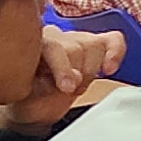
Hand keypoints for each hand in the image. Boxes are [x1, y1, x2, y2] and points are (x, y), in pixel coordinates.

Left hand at [0, 25, 125, 127]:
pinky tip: (108, 69)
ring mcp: (75, 38)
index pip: (54, 47)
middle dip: (76, 75)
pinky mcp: (95, 45)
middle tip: (67, 92)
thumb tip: (73, 80)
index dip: (63, 68)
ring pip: (95, 45)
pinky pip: (113, 40)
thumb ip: (43, 87)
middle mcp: (54, 35)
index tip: (67, 88)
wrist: (33, 105)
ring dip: (91, 72)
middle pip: (77, 48)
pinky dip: (115, 54)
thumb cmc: (27, 99)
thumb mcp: (25, 98)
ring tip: (77, 87)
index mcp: (31, 44)